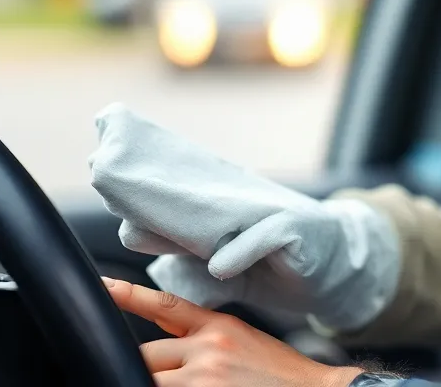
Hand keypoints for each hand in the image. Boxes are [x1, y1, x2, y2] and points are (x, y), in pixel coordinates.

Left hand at [89, 106, 399, 329]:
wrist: (341, 268)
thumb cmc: (283, 268)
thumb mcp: (231, 270)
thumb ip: (194, 264)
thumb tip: (154, 259)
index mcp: (225, 212)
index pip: (177, 196)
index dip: (141, 187)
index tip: (100, 170)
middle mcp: (243, 205)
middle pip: (188, 194)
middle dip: (145, 187)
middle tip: (104, 174)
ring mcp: (269, 214)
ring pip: (220, 214)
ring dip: (181, 220)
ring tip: (142, 229)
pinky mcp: (295, 228)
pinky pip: (265, 237)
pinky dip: (241, 253)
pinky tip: (221, 266)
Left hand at [103, 277, 363, 386]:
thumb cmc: (280, 376)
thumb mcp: (244, 341)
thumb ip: (205, 339)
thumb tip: (171, 348)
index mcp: (218, 327)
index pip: (163, 304)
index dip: (126, 294)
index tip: (99, 285)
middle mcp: (208, 349)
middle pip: (144, 354)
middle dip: (142, 368)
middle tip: (160, 373)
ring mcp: (205, 379)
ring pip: (149, 379)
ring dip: (151, 382)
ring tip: (181, 379)